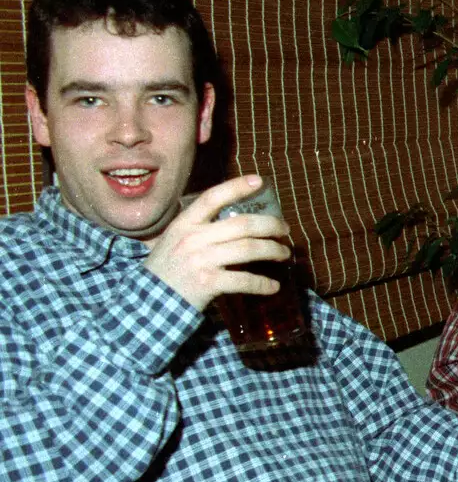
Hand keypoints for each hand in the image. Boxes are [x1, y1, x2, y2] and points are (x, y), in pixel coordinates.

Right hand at [142, 176, 291, 310]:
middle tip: (284, 230)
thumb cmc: (168, 267)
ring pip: (249, 249)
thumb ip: (200, 228)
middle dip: (271, 225)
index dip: (236, 187)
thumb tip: (237, 220)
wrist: (150, 300)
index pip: (212, 198)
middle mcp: (193, 238)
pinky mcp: (208, 283)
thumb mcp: (175, 239)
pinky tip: (273, 286)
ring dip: (273, 251)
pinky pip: (244, 280)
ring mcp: (201, 260)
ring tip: (284, 253)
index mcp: (185, 223)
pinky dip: (263, 284)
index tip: (259, 181)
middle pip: (243, 224)